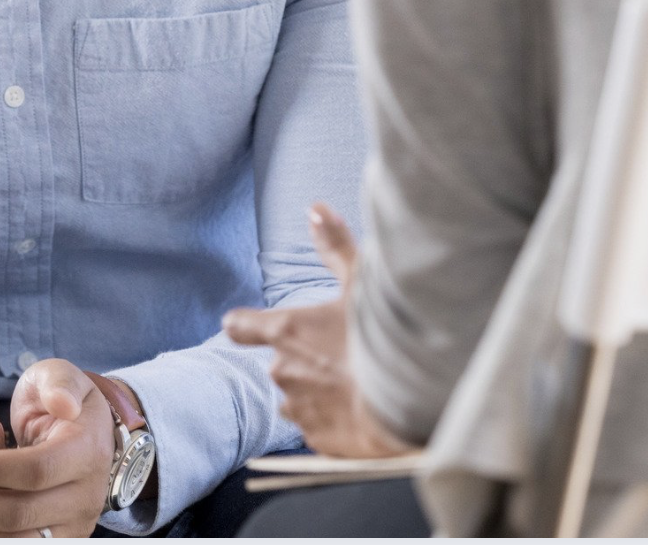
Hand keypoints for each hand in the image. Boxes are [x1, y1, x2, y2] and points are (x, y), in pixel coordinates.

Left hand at [0, 358, 114, 536]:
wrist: (81, 434)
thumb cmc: (58, 398)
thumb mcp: (59, 377)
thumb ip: (59, 383)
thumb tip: (62, 404)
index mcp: (86, 455)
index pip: (35, 471)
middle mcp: (84, 500)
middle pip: (19, 515)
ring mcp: (69, 528)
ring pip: (13, 541)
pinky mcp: (50, 543)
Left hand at [223, 202, 411, 457]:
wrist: (410, 407)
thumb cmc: (384, 339)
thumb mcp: (363, 283)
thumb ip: (336, 246)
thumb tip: (315, 208)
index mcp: (285, 331)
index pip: (238, 325)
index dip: (246, 324)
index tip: (253, 324)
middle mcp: (282, 371)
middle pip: (280, 362)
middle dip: (304, 359)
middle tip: (341, 354)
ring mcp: (298, 409)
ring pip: (298, 397)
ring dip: (317, 390)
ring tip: (353, 384)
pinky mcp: (318, 440)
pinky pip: (318, 427)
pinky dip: (334, 420)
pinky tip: (360, 409)